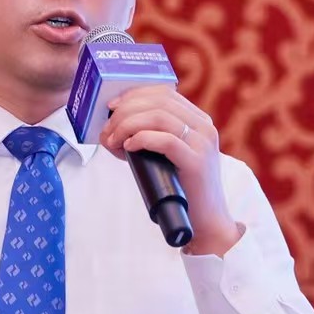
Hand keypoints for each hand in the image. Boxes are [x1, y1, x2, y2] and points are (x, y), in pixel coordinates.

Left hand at [101, 86, 242, 255]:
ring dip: (127, 125)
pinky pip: (165, 140)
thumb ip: (147, 137)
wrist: (206, 220)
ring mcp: (202, 143)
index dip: (134, 95)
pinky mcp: (197, 162)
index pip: (164, 93)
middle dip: (125, 112)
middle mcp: (204, 126)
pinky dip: (141, 139)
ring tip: (113, 141)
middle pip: (158, 102)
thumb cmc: (180, 188)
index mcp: (198, 120)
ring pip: (159, 117)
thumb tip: (110, 131)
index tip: (112, 107)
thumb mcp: (165, 155)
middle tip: (108, 130)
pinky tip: (128, 147)